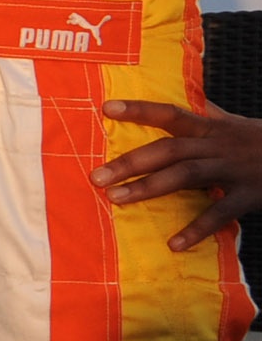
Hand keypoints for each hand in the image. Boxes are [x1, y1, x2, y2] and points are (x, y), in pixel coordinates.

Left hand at [98, 96, 261, 250]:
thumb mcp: (236, 124)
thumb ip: (207, 114)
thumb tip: (183, 96)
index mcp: (213, 126)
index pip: (171, 113)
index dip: (140, 109)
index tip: (105, 108)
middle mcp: (220, 145)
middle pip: (170, 149)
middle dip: (131, 162)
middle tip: (95, 176)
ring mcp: (234, 170)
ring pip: (186, 176)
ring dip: (149, 188)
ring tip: (116, 200)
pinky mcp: (250, 195)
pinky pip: (219, 213)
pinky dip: (196, 229)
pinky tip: (174, 244)